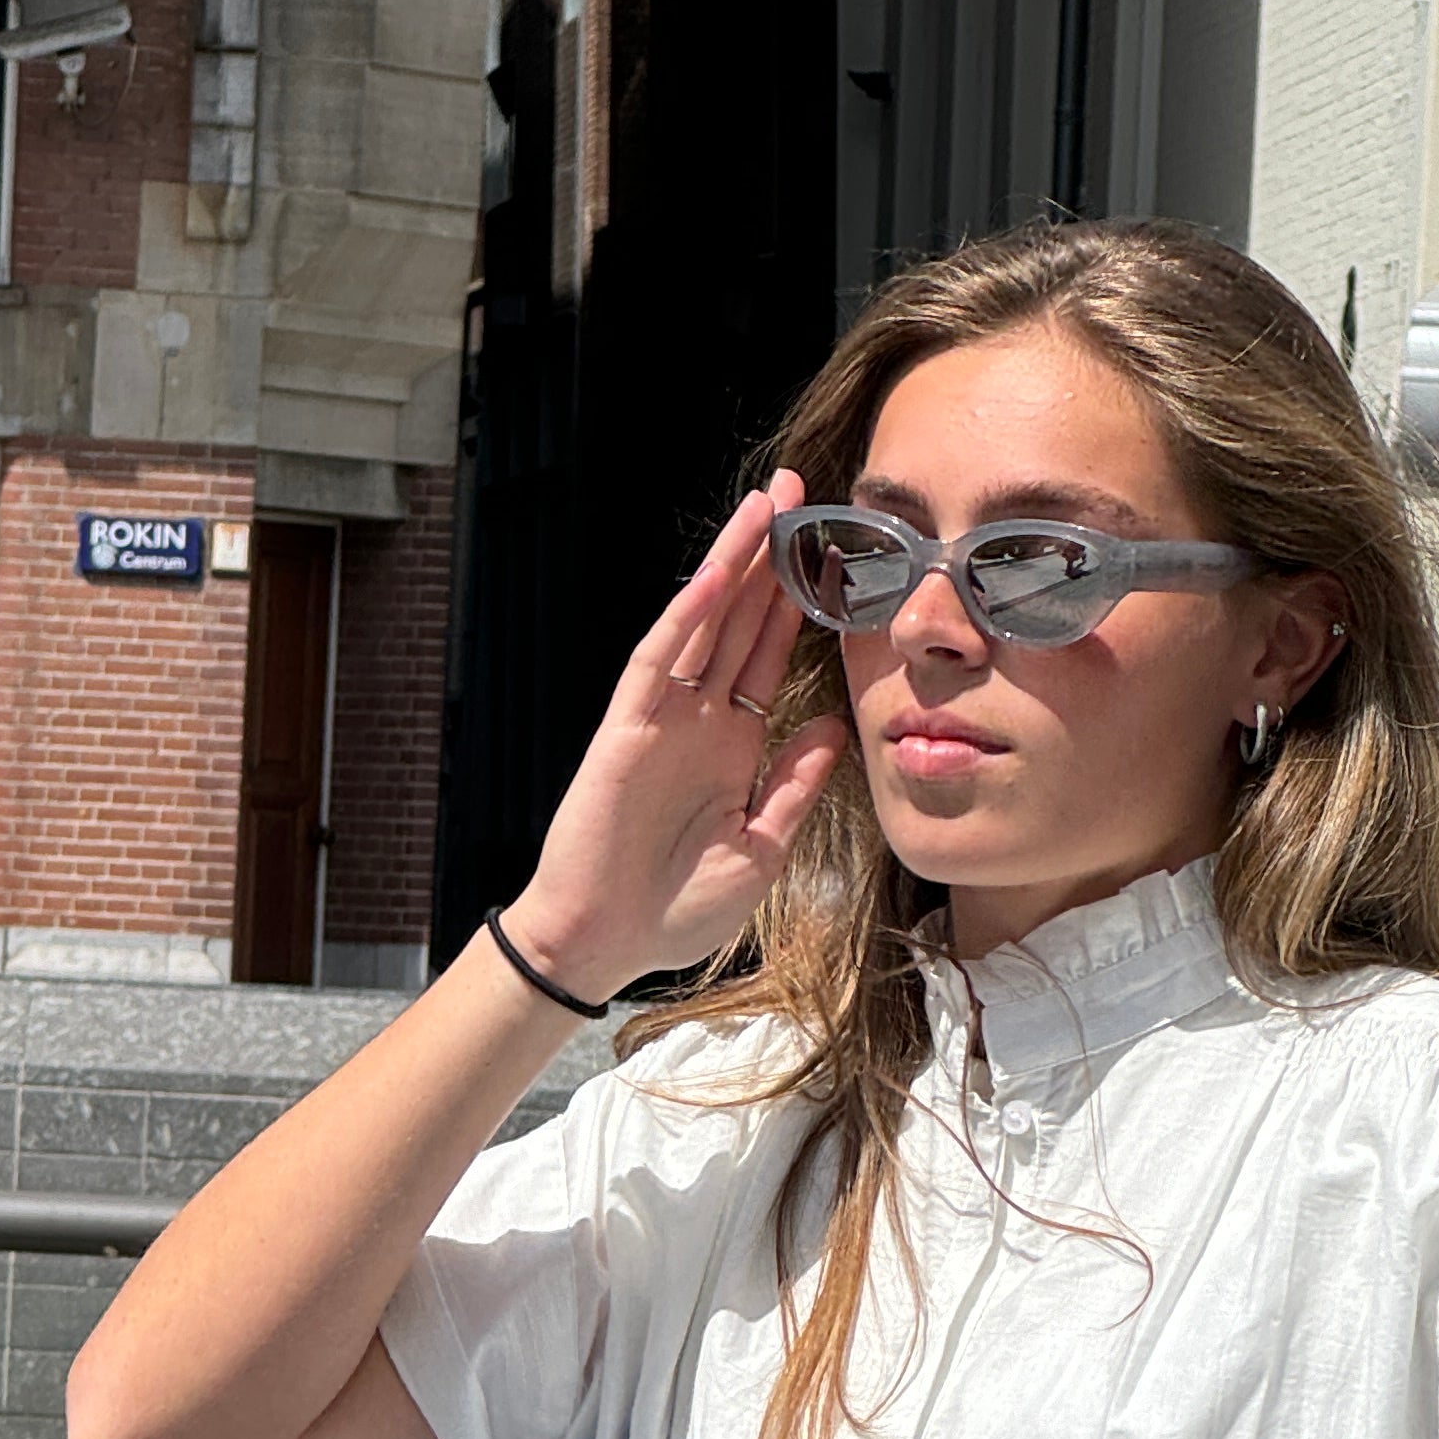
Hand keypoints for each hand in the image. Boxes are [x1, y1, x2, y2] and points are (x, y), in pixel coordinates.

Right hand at [506, 471, 848, 1003]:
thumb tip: (835, 728)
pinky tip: (718, 573)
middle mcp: (698, 720)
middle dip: (770, 559)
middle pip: (740, 622)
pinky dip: (686, 615)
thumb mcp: (761, 849)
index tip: (835, 557)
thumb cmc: (675, 911)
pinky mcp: (626, 729)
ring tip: (766, 505)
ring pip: (702, 623)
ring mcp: (661, 719)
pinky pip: (659, 659)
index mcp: (731, 747)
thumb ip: (794, 787)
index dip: (799, 606)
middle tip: (801, 493)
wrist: (603, 945)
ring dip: (733, 563)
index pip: (771, 659)